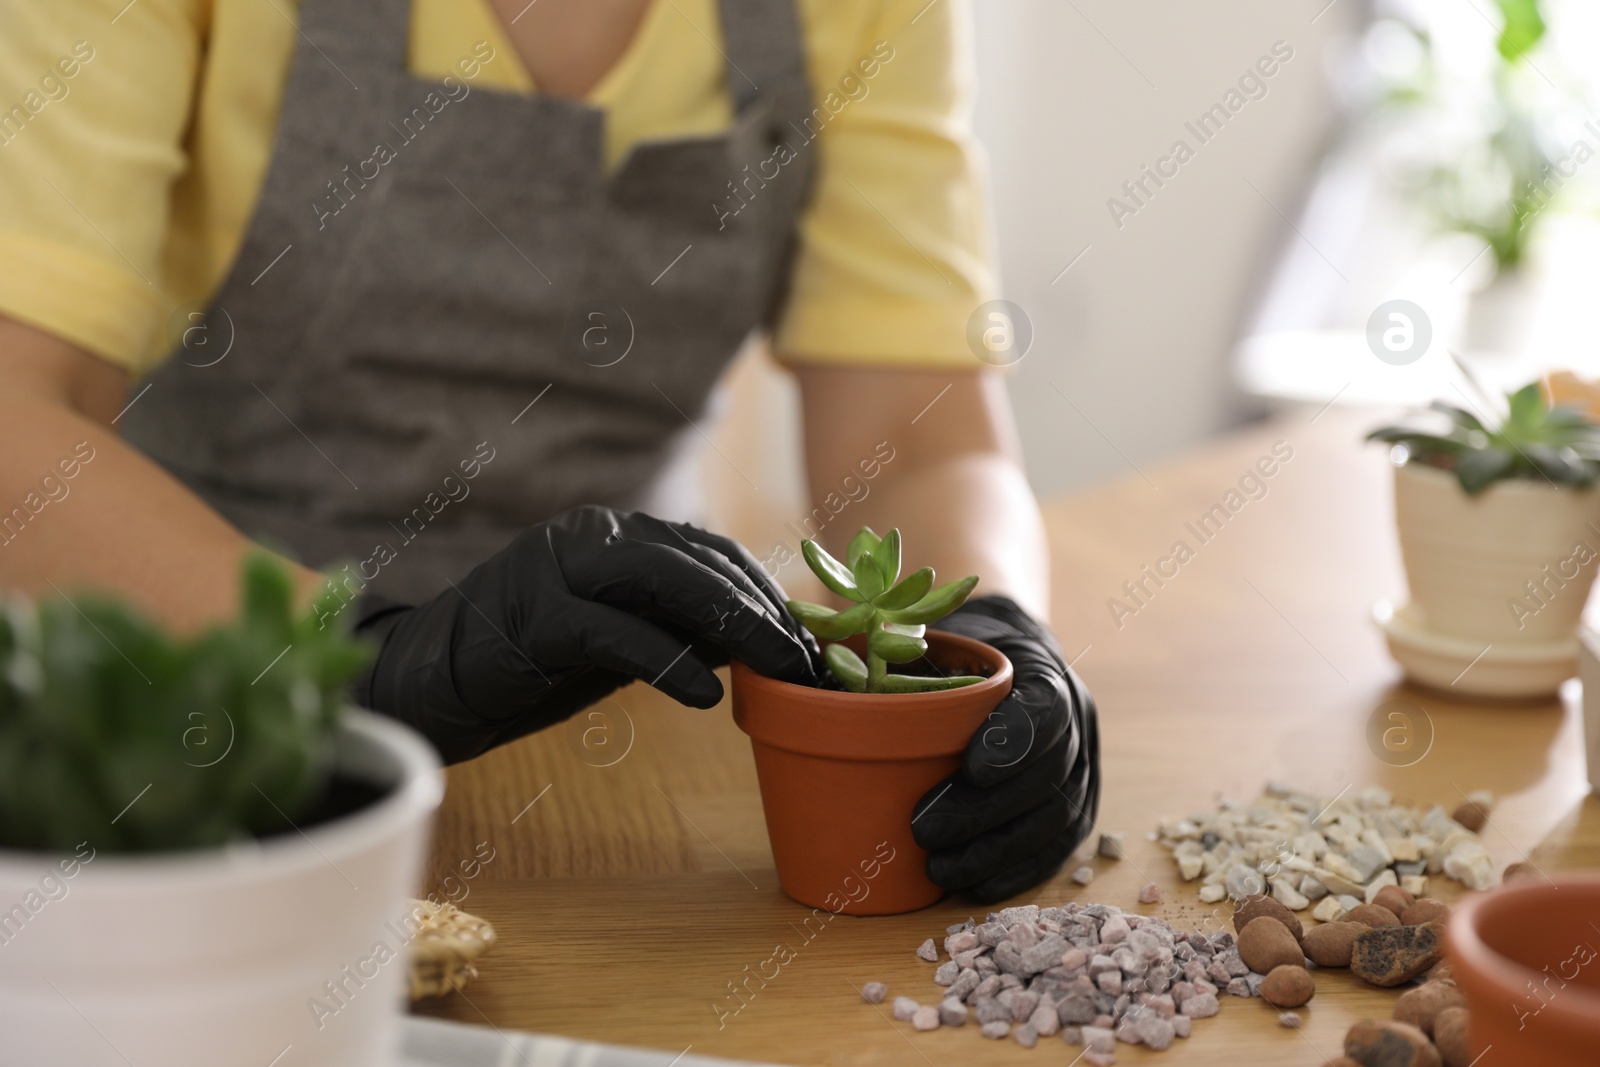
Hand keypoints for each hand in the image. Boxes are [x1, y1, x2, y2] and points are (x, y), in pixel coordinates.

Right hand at [350, 506, 818, 763]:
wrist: (434, 684)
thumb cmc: (534, 664)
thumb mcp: (620, 639)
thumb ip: (678, 627)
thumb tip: (756, 637)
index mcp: (613, 533)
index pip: (709, 549)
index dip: (764, 590)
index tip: (807, 638)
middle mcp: (589, 535)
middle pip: (698, 560)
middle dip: (763, 610)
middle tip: (809, 661)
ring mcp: (558, 567)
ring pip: (667, 582)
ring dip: (734, 626)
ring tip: (778, 670)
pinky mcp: (535, 613)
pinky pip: (619, 633)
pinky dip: (670, 662)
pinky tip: (708, 696)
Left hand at [913, 596, 1099, 901]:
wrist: (1011, 659)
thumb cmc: (963, 649)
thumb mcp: (941, 636)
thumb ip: (908, 652)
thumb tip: (845, 671)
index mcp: (1044, 672)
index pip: (1044, 709)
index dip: (1013, 744)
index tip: (971, 770)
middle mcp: (1076, 720)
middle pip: (1045, 773)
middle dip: (986, 810)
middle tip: (924, 831)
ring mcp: (1082, 765)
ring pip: (1055, 817)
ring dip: (997, 850)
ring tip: (940, 870)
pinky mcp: (1076, 805)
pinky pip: (1057, 846)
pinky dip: (1018, 871)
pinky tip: (977, 887)